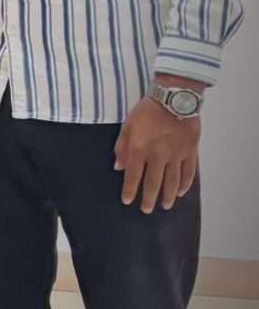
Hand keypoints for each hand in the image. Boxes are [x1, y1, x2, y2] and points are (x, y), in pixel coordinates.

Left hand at [114, 94, 200, 212]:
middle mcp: (158, 156)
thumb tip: (118, 167)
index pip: (133, 176)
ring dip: (168, 196)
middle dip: (149, 198)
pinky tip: (181, 192)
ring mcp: (176, 155)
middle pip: (153, 183)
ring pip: (172, 182)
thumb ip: (122, 147)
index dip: (130, 190)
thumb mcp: (127, 125)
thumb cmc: (147, 110)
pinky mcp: (190, 152)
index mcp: (140, 149)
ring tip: (165, 206)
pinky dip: (185, 184)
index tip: (128, 200)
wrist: (174, 98)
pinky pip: (188, 172)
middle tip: (146, 209)